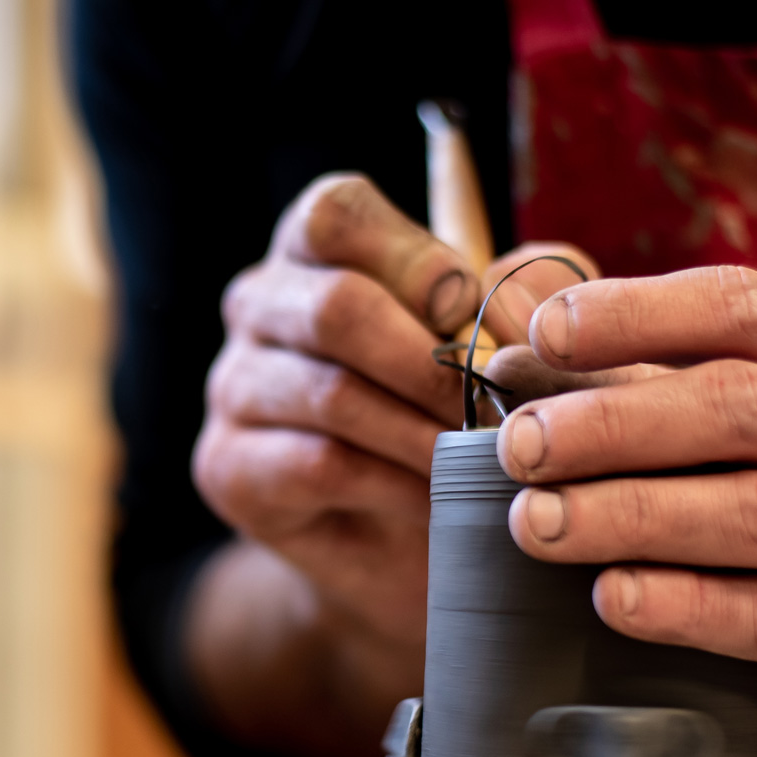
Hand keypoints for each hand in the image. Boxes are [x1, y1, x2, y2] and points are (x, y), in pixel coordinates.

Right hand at [193, 173, 593, 644]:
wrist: (406, 543)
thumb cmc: (456, 413)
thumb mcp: (506, 339)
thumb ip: (527, 290)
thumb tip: (513, 297)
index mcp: (316, 248)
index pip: (335, 213)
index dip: (415, 260)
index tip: (474, 315)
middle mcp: (259, 304)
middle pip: (334, 306)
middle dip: (432, 362)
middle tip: (496, 408)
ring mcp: (234, 385)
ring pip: (331, 393)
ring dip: (425, 430)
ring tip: (486, 460)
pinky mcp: (229, 466)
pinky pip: (319, 463)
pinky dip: (397, 482)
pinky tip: (438, 499)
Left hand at [494, 264, 756, 756]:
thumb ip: (663, 376)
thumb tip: (519, 329)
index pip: (745, 310)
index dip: (639, 314)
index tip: (545, 333)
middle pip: (741, 408)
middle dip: (616, 422)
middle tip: (520, 445)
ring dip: (636, 515)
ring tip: (538, 524)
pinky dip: (691, 607)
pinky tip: (615, 600)